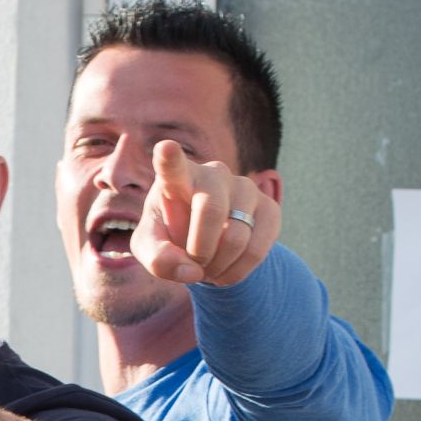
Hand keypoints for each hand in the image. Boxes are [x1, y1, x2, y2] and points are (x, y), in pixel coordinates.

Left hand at [135, 139, 277, 286]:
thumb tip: (191, 272)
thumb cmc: (168, 234)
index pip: (172, 164)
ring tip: (207, 269)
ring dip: (217, 266)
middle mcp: (214, 174)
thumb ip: (158, 259)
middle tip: (192, 264)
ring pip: (237, 236)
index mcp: (176, 177)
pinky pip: (258, 249)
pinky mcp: (270, 207)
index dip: (169, 157)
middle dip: (199, 250)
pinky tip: (226, 271)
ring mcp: (245, 187)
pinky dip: (238, 271)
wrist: (204, 239)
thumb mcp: (150, 248)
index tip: (165, 147)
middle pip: (211, 211)